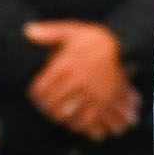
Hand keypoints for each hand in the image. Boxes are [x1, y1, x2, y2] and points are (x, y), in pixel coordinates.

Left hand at [22, 21, 138, 139]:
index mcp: (66, 65)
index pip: (42, 88)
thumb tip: (27, 30)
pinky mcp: (104, 102)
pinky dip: (77, 124)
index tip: (36, 97)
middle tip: (45, 108)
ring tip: (57, 115)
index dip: (36, 95)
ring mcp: (91, 93)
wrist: (126, 46)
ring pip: (67, 114)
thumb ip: (49, 32)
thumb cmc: (95, 39)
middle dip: (46, 108)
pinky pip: (86, 120)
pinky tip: (74, 122)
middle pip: (53, 103)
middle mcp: (77, 80)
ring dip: (60, 117)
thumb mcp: (72, 31)